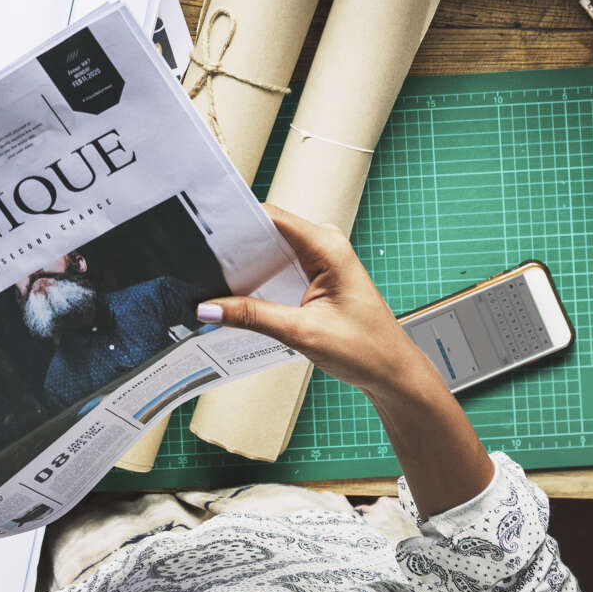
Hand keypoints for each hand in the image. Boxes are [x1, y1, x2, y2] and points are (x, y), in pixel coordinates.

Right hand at [199, 206, 431, 400]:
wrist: (392, 373)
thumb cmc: (366, 350)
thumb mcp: (303, 333)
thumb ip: (253, 316)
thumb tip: (210, 307)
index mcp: (328, 247)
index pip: (272, 217)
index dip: (237, 221)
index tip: (205, 233)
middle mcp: (325, 245)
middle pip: (267, 232)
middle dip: (235, 247)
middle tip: (200, 263)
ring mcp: (320, 260)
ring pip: (270, 251)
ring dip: (245, 266)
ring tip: (213, 281)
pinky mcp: (315, 276)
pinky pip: (278, 267)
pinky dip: (258, 280)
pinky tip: (238, 295)